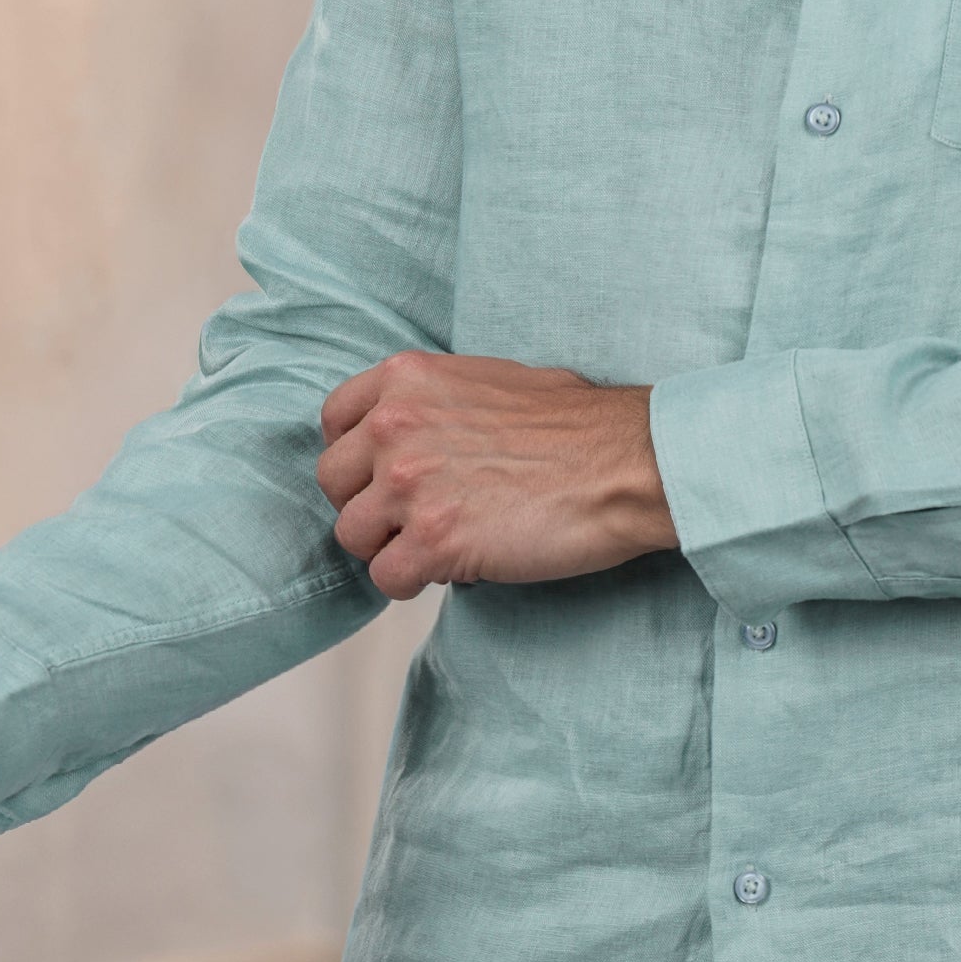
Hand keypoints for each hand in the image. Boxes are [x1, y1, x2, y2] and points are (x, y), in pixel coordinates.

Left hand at [317, 353, 675, 598]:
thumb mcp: (491, 380)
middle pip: (333, 484)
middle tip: (415, 518)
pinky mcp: (433, 541)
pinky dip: (416, 582)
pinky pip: (386, 578)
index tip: (386, 476)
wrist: (627, 464)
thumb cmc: (578, 425)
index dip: (359, 458)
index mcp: (406, 379)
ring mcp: (409, 485)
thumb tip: (414, 431)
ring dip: (392, 547)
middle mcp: (394, 426)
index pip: (334, 423)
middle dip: (370, 506)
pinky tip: (458, 567)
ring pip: (351, 536)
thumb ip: (435, 403)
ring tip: (442, 544)